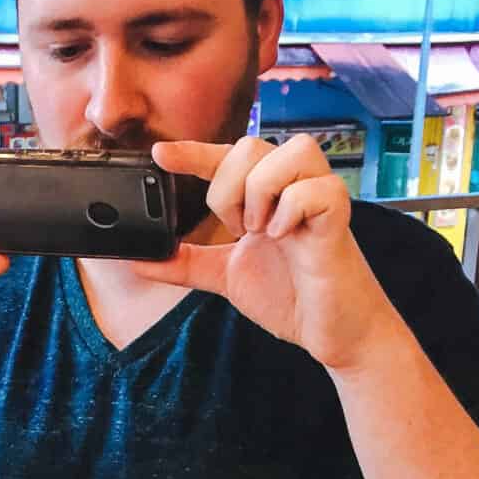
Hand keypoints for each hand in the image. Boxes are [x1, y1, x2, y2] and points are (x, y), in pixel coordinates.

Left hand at [136, 136, 407, 373]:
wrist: (329, 332)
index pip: (224, 158)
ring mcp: (318, 195)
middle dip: (228, 190)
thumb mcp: (225, 276)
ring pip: (289, 151)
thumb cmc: (289, 296)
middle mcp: (291, 185)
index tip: (159, 155)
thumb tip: (140, 261)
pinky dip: (291, 212)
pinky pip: (316, 189)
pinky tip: (287, 238)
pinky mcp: (339, 216)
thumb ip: (186, 264)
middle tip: (238, 230)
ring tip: (264, 231)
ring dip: (262, 193)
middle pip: (250, 146)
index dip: (191, 152)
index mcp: (263, 194)